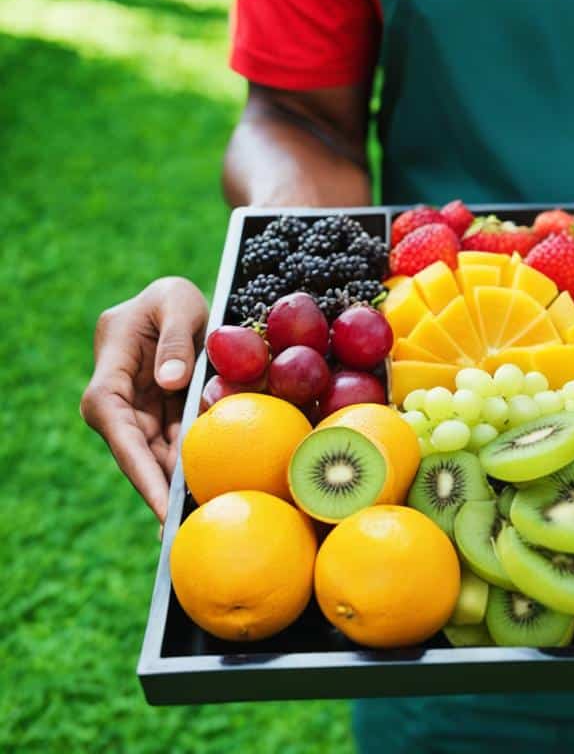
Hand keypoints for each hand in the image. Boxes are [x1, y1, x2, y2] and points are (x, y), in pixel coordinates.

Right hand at [81, 277, 207, 521]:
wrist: (174, 301)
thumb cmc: (171, 296)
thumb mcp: (176, 301)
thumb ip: (176, 338)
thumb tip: (172, 382)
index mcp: (111, 373)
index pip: (117, 429)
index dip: (138, 470)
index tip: (161, 503)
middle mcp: (119, 400)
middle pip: (138, 454)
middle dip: (161, 492)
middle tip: (190, 526)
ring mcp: (140, 412)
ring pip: (158, 456)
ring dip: (179, 484)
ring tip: (206, 515)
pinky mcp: (162, 417)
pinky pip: (178, 445)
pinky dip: (194, 465)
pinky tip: (214, 490)